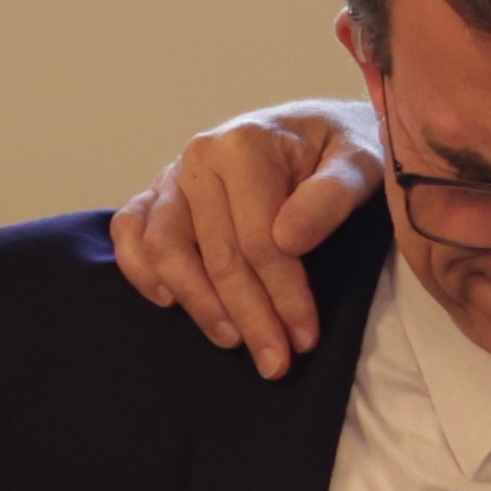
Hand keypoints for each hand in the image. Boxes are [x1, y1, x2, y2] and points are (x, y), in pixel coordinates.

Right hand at [107, 97, 385, 377]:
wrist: (314, 127)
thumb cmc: (340, 149)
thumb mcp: (361, 162)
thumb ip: (332, 196)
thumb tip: (289, 241)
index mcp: (245, 145)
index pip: (258, 240)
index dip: (283, 295)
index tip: (304, 338)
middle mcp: (200, 157)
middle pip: (215, 254)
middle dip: (249, 316)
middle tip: (275, 362)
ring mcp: (173, 175)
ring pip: (164, 249)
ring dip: (197, 303)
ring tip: (232, 340)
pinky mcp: (158, 193)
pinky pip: (130, 231)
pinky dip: (140, 269)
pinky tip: (171, 303)